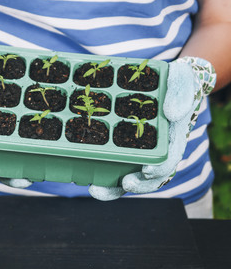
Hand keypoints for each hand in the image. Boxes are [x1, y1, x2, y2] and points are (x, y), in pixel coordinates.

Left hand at [89, 57, 215, 200]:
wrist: (170, 81)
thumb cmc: (178, 81)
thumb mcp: (183, 80)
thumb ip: (180, 94)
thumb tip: (170, 113)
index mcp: (173, 138)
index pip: (169, 160)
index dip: (159, 169)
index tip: (147, 170)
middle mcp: (159, 149)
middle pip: (150, 178)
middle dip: (136, 185)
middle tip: (122, 183)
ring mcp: (143, 149)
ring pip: (130, 175)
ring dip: (114, 186)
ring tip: (95, 188)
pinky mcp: (127, 144)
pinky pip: (115, 160)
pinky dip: (102, 168)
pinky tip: (86, 170)